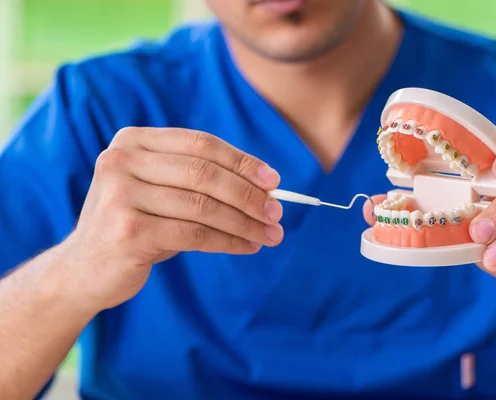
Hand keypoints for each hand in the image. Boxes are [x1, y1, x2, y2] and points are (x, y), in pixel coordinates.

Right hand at [63, 127, 283, 311]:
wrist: (84, 268)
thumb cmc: (136, 224)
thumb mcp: (161, 191)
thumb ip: (201, 181)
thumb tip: (266, 188)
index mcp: (133, 141)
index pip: (200, 144)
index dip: (242, 161)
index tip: (273, 180)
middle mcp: (122, 161)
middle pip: (204, 173)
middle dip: (248, 194)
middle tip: (277, 212)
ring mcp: (121, 195)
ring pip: (203, 206)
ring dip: (245, 222)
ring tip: (271, 234)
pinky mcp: (128, 231)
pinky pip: (195, 234)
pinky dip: (229, 241)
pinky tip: (249, 246)